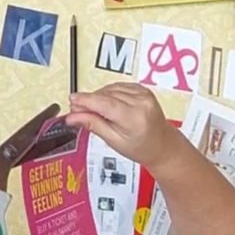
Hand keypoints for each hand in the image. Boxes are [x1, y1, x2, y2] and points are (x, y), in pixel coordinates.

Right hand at [65, 83, 180, 170]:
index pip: (105, 104)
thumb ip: (93, 125)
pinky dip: (107, 94)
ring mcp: (143, 94)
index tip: (72, 100)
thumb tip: (73, 117)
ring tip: (92, 111)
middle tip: (76, 111)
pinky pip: (118, 87)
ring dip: (97, 97)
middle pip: (106, 95)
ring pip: (110, 89)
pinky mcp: (142, 89)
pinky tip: (105, 104)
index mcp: (135, 118)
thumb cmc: (142, 147)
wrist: (162, 144)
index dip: (86, 101)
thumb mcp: (114, 141)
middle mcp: (141, 103)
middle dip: (88, 101)